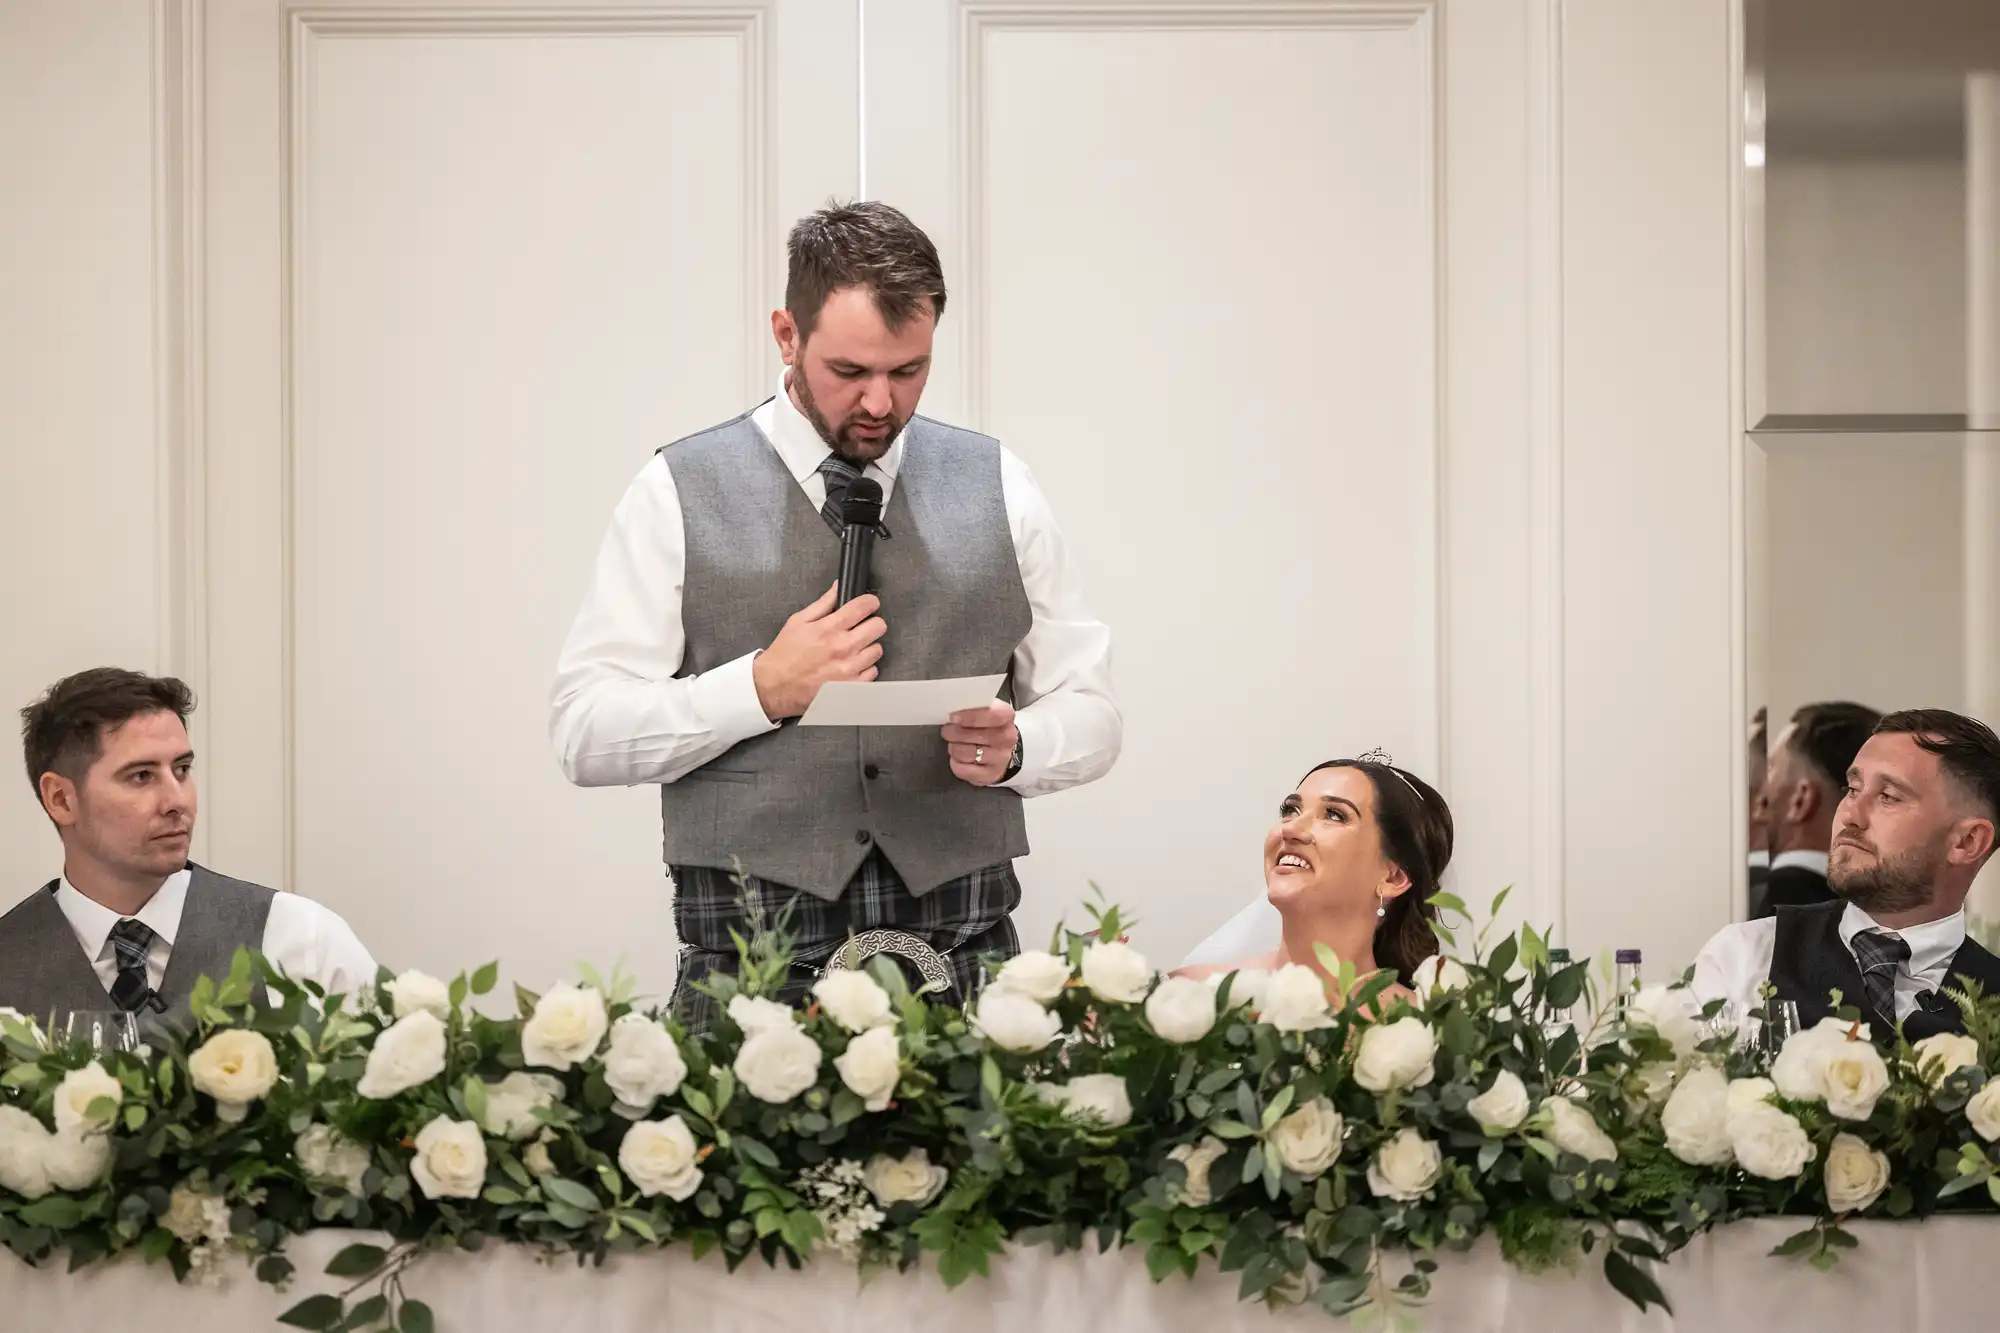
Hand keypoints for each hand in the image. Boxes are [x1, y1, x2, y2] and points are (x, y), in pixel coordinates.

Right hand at [752, 584, 885, 720]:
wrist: (774, 687)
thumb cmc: (784, 655)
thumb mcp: (798, 621)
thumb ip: (823, 603)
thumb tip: (838, 588)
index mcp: (829, 628)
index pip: (863, 607)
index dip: (870, 602)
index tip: (869, 604)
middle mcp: (842, 647)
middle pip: (878, 626)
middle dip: (871, 623)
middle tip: (862, 628)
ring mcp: (849, 668)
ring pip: (877, 649)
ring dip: (867, 647)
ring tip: (852, 649)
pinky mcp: (851, 686)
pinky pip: (873, 671)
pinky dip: (865, 667)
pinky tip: (851, 665)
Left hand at [942, 701, 1016, 786]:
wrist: (1002, 749)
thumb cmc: (988, 727)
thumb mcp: (984, 711)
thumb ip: (972, 707)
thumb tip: (952, 708)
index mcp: (1006, 717)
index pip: (991, 715)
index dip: (969, 717)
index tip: (953, 717)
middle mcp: (1007, 738)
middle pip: (973, 735)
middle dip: (954, 732)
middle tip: (948, 730)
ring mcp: (1000, 758)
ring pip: (965, 753)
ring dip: (954, 748)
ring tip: (954, 744)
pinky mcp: (991, 775)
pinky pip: (963, 769)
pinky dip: (955, 763)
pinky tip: (958, 758)